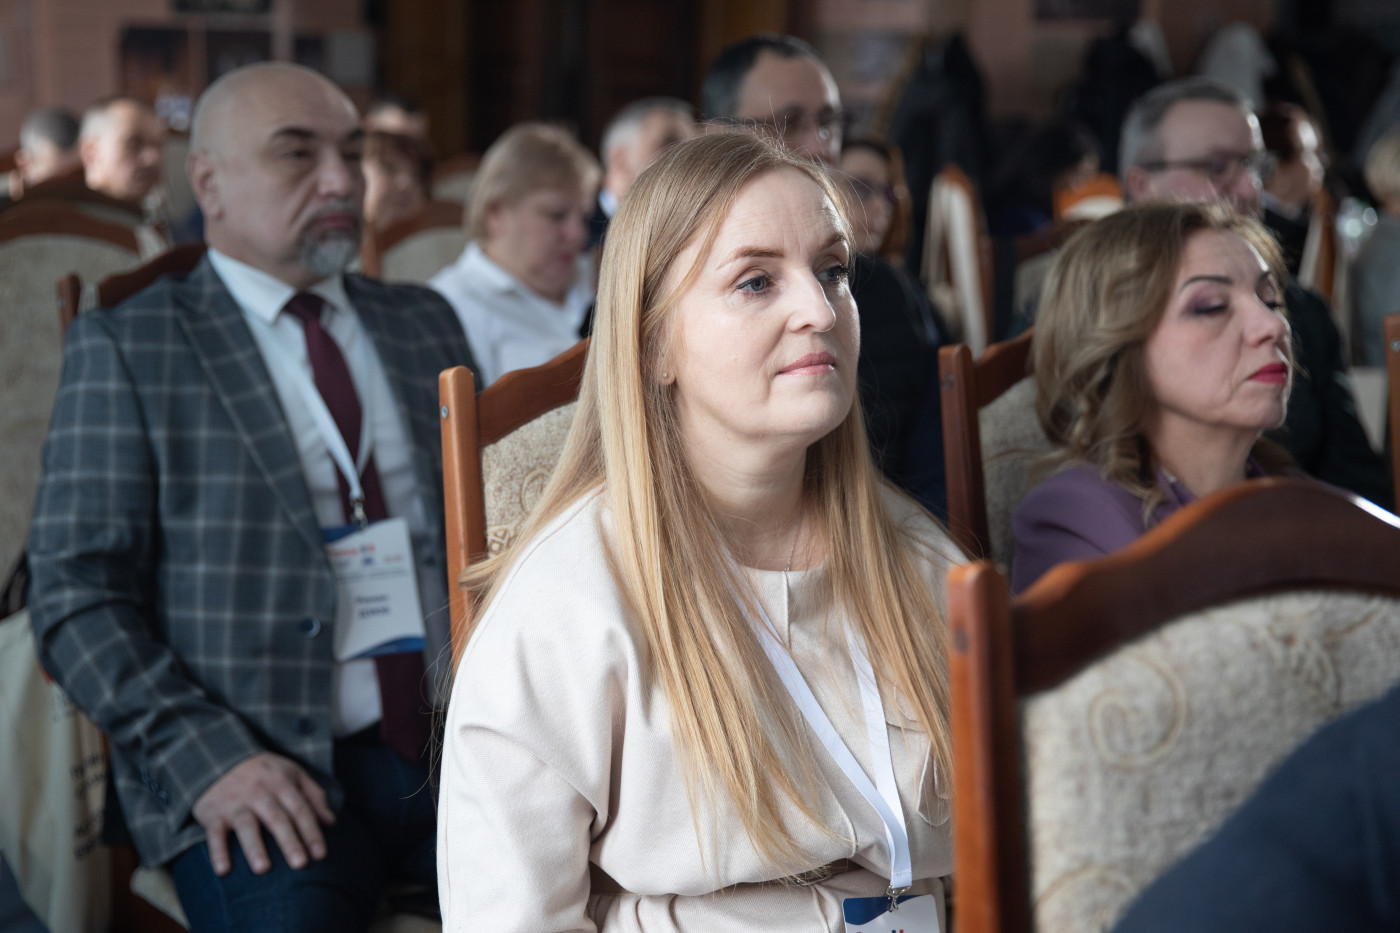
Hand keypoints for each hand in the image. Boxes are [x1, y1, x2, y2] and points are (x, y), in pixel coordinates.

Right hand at [191, 752, 336, 875]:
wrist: (220, 758)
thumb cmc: (265, 773)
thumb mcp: (293, 774)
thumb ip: (313, 796)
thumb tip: (331, 822)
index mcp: (281, 783)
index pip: (300, 809)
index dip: (311, 832)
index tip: (320, 855)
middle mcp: (259, 792)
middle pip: (277, 819)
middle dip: (289, 841)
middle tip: (300, 864)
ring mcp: (235, 803)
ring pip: (246, 825)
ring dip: (254, 848)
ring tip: (263, 869)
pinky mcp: (213, 813)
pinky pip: (214, 834)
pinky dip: (217, 852)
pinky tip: (223, 871)